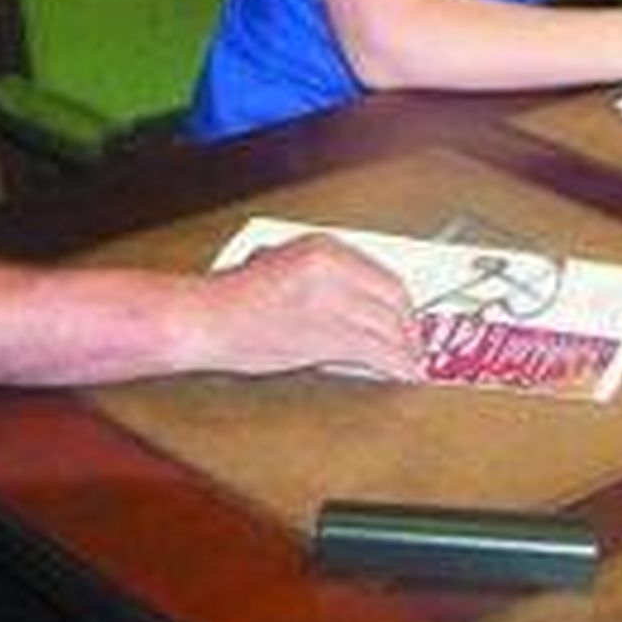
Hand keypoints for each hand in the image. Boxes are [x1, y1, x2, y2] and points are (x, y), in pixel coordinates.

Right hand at [183, 234, 421, 380]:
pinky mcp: (323, 335)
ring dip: (406, 350)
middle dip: (410, 328)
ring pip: (389, 328)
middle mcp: (332, 268)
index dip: (403, 304)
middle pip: (394, 300)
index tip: (409, 320)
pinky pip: (375, 352)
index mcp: (324, 247)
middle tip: (416, 346)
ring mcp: (329, 301)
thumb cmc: (236, 299)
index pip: (384, 275)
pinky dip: (395, 365)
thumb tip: (363, 302)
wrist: (205, 319)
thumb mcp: (285, 265)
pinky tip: (402, 374)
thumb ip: (326, 277)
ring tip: (412, 365)